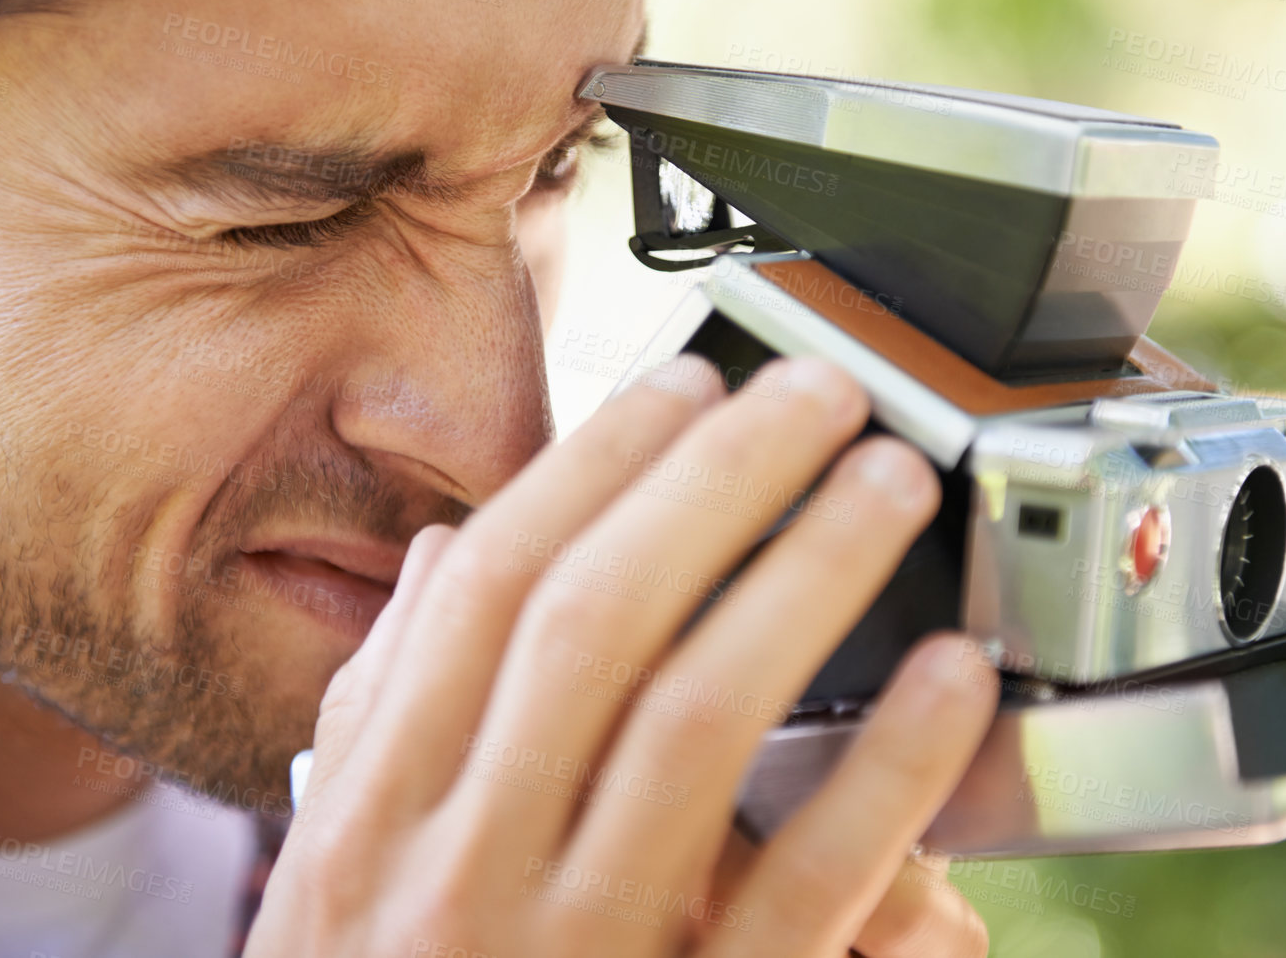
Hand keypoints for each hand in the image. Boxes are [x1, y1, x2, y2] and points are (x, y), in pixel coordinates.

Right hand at [245, 355, 998, 957]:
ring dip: (802, 579)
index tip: (683, 384)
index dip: (594, 471)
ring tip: (885, 483)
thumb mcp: (334, 888)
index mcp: (371, 821)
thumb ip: (384, 718)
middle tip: (817, 393)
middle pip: (596, 620)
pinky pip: (805, 890)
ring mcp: (575, 953)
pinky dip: (883, 771)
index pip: (486, 592)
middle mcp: (459, 872)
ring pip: (696, 719)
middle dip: (715, 480)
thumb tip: (448, 560)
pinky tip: (950, 684)